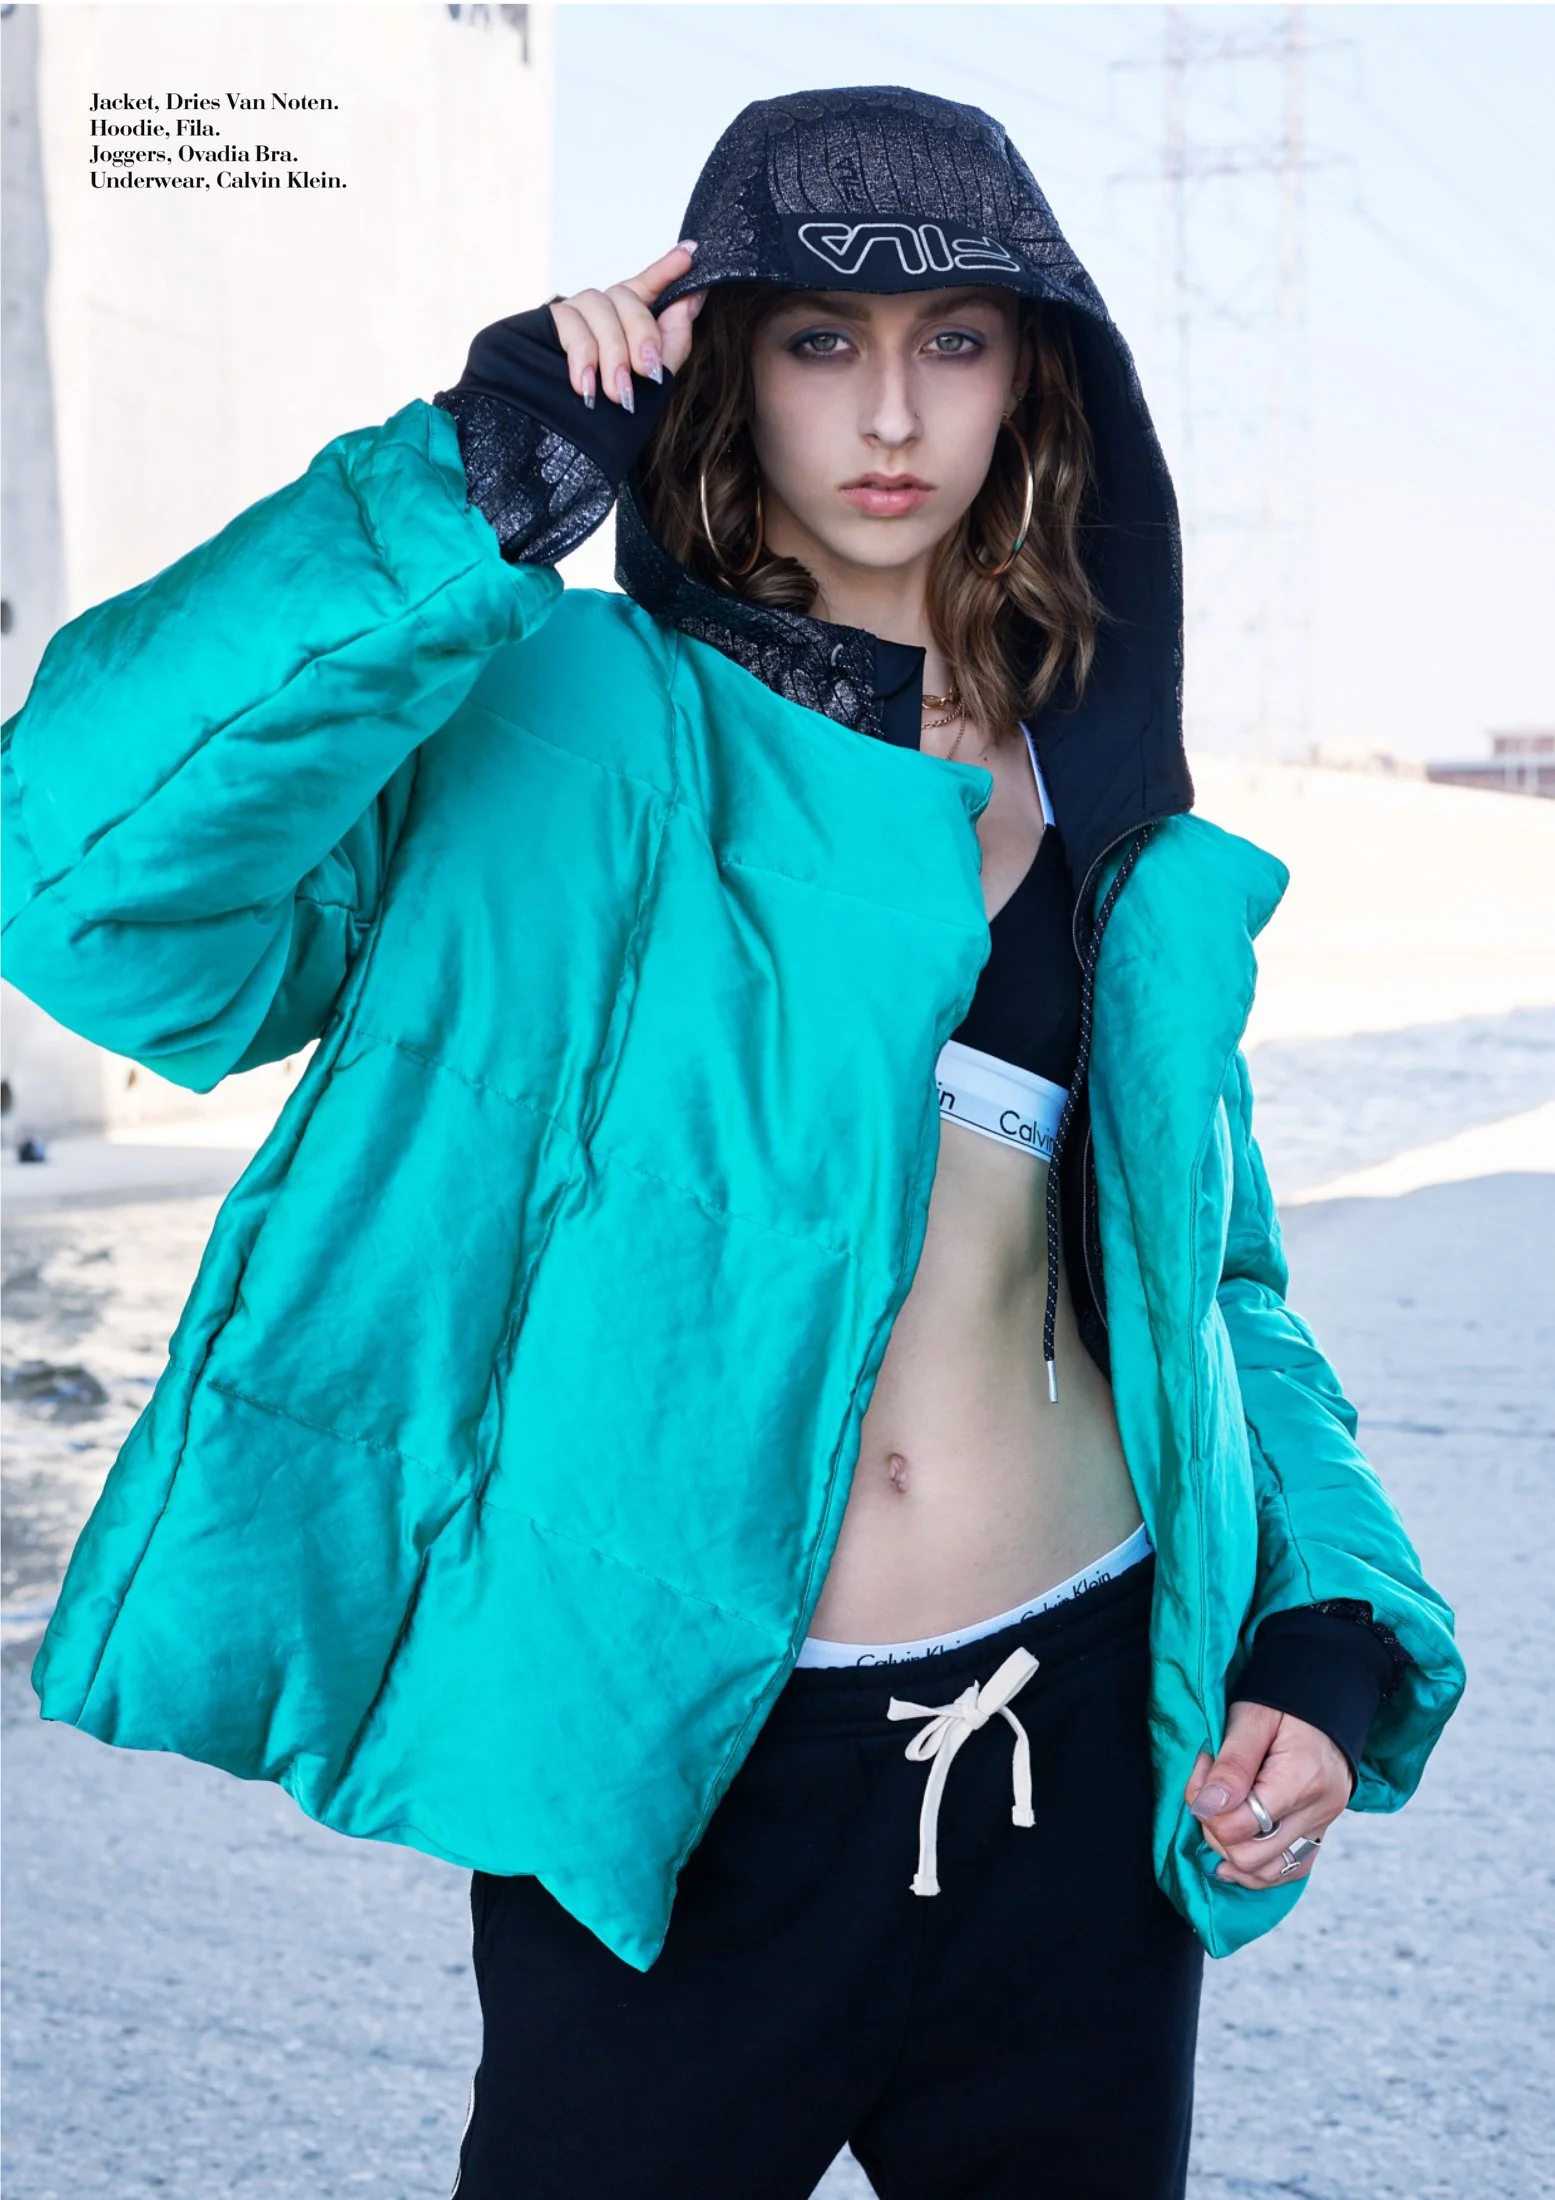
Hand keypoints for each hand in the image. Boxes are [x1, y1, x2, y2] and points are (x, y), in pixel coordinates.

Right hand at [548, 244, 705, 412]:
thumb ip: (675, 337)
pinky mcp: (551, 322)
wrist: (571, 438)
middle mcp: (605, 308)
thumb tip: (694, 296)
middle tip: (647, 372)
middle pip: (627, 298)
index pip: (651, 283)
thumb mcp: (654, 378)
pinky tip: (587, 386)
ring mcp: (577, 312)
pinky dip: (582, 357)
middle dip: (641, 336)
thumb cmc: (615, 410)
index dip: (667, 268)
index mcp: (631, 317)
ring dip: (613, 354)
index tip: (689, 255)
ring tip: (618, 392)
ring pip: (599, 311)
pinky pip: (570, 327)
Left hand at [1185, 1700, 1349, 1890]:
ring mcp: (1323, 1823)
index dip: (1207, 1806)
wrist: (1328, 1696)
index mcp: (1301, 1779)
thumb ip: (1230, 1765)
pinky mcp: (1322, 1828)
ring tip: (1223, 1814)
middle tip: (1210, 1790)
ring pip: (1269, 1871)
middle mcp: (1318, 1810)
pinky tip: (1235, 1854)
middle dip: (1216, 1830)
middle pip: (1250, 1856)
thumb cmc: (1285, 1699)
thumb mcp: (1251, 1717)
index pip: (1238, 1827)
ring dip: (1233, 1850)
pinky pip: (1291, 1869)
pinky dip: (1259, 1867)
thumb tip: (1206, 1808)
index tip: (1204, 1767)